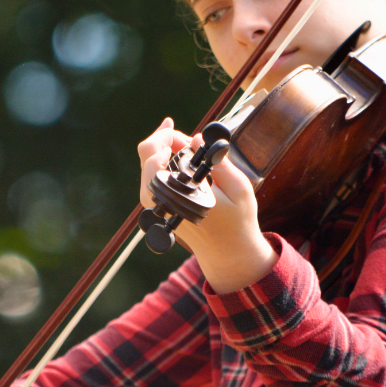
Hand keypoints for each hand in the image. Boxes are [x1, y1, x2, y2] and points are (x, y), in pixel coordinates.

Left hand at [138, 118, 276, 292]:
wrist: (229, 254)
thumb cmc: (238, 221)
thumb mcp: (238, 188)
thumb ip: (217, 162)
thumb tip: (196, 138)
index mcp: (176, 195)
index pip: (153, 155)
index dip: (166, 135)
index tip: (183, 132)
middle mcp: (160, 201)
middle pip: (146, 156)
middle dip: (165, 140)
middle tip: (188, 139)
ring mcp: (155, 206)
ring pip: (148, 167)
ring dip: (165, 152)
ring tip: (189, 150)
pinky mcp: (158, 209)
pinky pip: (153, 178)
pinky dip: (165, 165)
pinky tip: (182, 162)